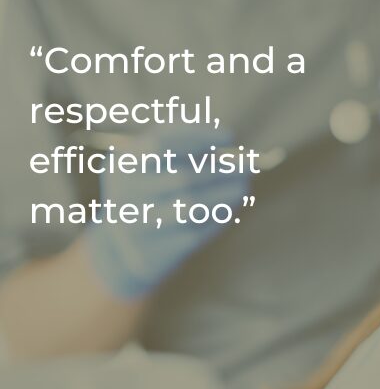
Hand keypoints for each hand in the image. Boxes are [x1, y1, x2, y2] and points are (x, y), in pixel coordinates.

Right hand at [83, 126, 249, 298]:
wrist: (122, 246)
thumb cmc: (147, 187)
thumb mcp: (151, 157)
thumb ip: (181, 136)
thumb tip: (223, 136)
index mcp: (124, 164)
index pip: (162, 144)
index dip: (199, 137)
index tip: (228, 136)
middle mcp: (126, 194)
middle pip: (182, 177)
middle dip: (221, 169)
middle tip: (248, 165)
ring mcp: (139, 225)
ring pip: (192, 207)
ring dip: (225, 194)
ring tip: (242, 186)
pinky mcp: (155, 252)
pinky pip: (195, 231)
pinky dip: (217, 216)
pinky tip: (228, 207)